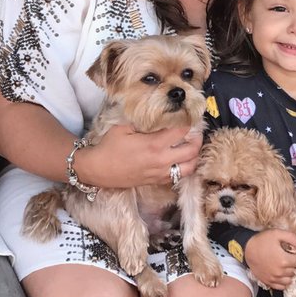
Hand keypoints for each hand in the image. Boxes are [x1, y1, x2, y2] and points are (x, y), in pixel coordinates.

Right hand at [73, 125, 201, 188]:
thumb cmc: (109, 146)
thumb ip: (143, 121)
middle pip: (192, 150)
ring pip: (190, 167)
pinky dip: (184, 167)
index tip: (189, 116)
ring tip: (191, 147)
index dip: (189, 122)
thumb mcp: (124, 127)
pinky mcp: (157, 181)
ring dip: (194, 156)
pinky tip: (180, 159)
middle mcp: (162, 160)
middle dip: (197, 139)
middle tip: (195, 132)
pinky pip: (179, 176)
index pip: (182, 131)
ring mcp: (160, 173)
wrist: (98, 170)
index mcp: (154, 144)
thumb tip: (156, 115)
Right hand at [244, 229, 295, 289]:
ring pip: (289, 280)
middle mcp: (280, 272)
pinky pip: (282, 287)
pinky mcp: (268, 282)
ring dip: (289, 274)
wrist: (247, 249)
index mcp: (284, 260)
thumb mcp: (277, 234)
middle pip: (294, 271)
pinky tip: (281, 274)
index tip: (290, 252)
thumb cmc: (262, 241)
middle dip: (292, 264)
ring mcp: (274, 278)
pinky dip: (284, 282)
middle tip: (287, 258)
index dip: (295, 256)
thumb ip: (292, 238)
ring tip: (285, 267)